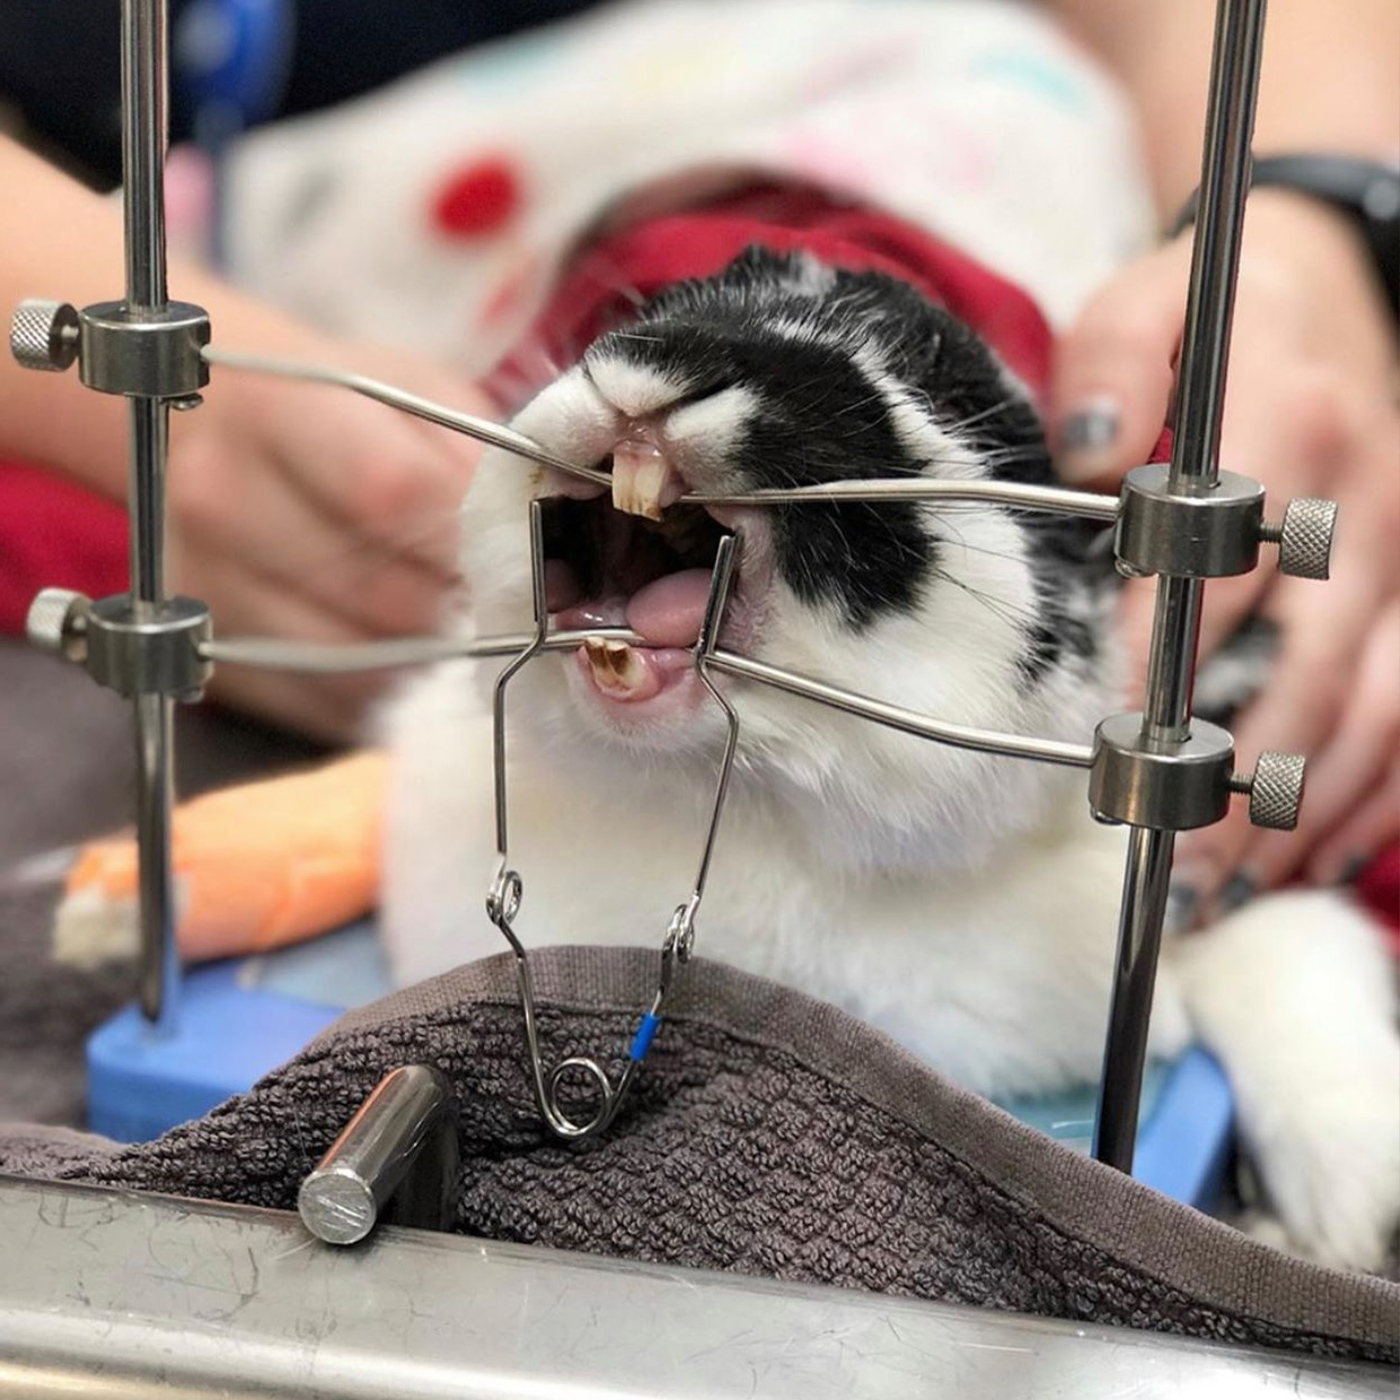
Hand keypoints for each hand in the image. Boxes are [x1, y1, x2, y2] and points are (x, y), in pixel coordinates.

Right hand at [168, 318, 488, 740]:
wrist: (206, 428)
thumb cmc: (337, 406)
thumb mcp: (409, 391)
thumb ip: (471, 453)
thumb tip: (535, 537)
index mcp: (278, 409)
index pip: (395, 496)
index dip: (477, 542)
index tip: (530, 561)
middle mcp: (222, 497)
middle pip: (382, 594)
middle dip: (462, 609)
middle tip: (504, 606)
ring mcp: (205, 586)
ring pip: (358, 664)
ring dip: (429, 660)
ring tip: (460, 630)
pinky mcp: (208, 654)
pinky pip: (322, 706)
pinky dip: (383, 696)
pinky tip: (409, 665)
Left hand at [1052, 190, 1399, 916]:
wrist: (1335, 281)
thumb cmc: (1220, 316)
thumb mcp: (1146, 305)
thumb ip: (1108, 368)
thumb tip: (1091, 457)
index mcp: (1290, 430)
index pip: (1219, 568)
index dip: (1164, 664)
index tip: (1111, 744)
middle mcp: (1370, 507)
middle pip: (1307, 668)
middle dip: (1236, 779)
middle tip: (1166, 863)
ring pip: (1377, 711)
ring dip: (1302, 812)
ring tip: (1227, 888)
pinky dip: (1371, 798)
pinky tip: (1307, 857)